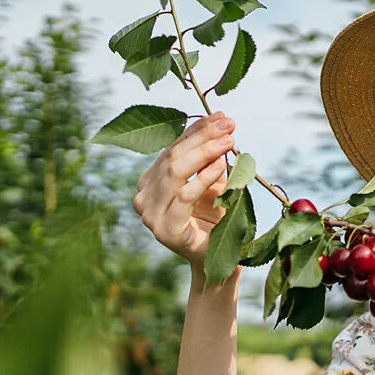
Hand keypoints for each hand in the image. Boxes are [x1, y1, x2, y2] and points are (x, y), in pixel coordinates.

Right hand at [132, 112, 235, 266]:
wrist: (217, 259)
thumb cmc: (214, 217)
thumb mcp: (212, 180)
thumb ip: (210, 154)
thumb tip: (221, 118)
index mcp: (150, 181)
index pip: (172, 148)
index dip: (197, 130)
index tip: (222, 116)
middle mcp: (144, 196)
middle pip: (172, 158)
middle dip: (202, 138)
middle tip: (229, 126)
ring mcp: (150, 215)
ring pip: (175, 173)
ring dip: (204, 153)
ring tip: (229, 142)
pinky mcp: (165, 230)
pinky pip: (184, 198)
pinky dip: (202, 179)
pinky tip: (220, 167)